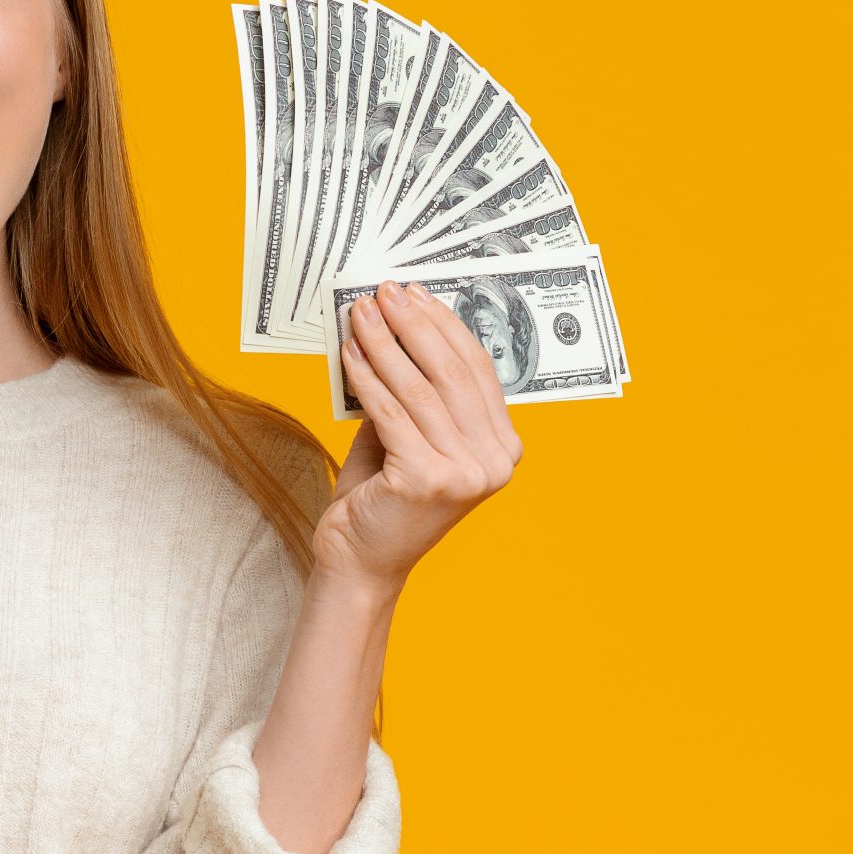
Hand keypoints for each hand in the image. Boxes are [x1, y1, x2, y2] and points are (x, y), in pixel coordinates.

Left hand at [317, 279, 523, 589]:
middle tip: (384, 292)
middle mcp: (494, 461)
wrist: (361, 561)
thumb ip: (413, 390)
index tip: (415, 293)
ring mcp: (464, 473)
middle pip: (451, 374)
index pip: (477, 370)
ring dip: (385, 343)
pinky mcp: (426, 480)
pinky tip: (349, 351)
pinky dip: (366, 377)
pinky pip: (390, 413)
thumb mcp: (409, 435)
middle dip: (414, 325)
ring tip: (360, 312)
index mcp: (503, 446)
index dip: (445, 326)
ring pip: (418, 389)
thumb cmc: (382, 496)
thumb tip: (395, 323)